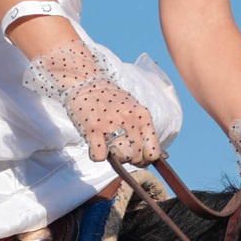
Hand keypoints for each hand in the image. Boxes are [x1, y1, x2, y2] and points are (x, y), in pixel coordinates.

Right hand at [21, 44, 161, 164]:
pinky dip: (97, 155)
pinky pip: (100, 156)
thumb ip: (140, 128)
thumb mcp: (133, 109)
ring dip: (115, 158)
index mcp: (143, 117)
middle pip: (138, 157)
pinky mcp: (93, 130)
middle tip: (119, 149)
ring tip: (109, 148)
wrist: (86, 82)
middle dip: (129, 158)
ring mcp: (112, 125)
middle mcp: (130, 121)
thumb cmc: (110, 99)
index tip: (137, 156)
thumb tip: (146, 152)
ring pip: (124, 158)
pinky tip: (95, 146)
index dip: (145, 159)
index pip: (154, 152)